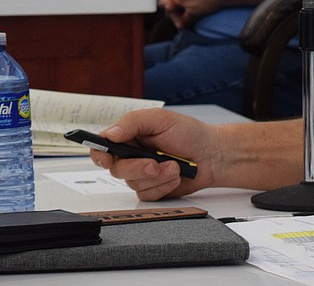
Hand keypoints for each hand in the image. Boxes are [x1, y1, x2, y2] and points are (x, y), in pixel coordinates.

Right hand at [93, 109, 218, 199]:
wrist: (212, 155)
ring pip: (133, 184)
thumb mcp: (161, 119)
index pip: (102, 147)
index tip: (108, 159)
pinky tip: (176, 176)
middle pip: (117, 169)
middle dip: (137, 168)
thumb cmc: (190, 133)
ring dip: (157, 176)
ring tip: (175, 166)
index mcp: (130, 136)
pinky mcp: (152, 189)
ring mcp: (142, 174)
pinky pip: (147, 194)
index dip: (100, 154)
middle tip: (154, 163)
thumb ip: (132, 122)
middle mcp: (132, 156)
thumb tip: (110, 134)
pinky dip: (164, 186)